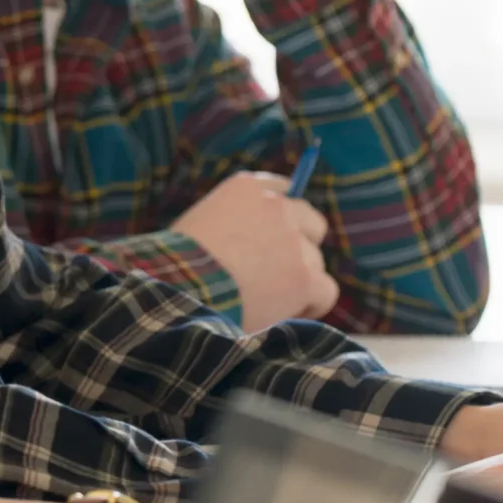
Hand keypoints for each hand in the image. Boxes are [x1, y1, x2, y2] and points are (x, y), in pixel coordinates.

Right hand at [179, 169, 338, 333]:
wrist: (178, 288)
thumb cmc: (176, 263)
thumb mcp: (200, 223)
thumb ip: (234, 219)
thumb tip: (255, 241)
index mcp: (248, 187)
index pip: (284, 190)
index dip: (283, 219)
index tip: (272, 240)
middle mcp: (277, 206)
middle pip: (311, 224)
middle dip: (299, 247)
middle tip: (273, 273)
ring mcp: (293, 242)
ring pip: (315, 263)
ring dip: (298, 280)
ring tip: (266, 300)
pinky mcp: (304, 276)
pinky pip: (325, 292)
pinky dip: (310, 306)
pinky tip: (285, 315)